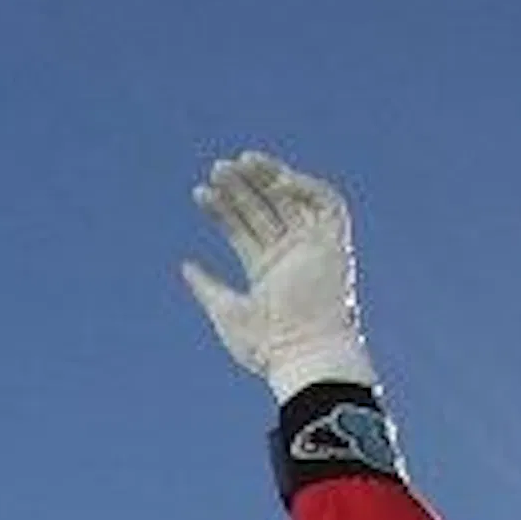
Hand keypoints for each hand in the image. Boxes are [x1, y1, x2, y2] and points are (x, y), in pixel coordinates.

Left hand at [181, 151, 375, 399]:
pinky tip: (279, 180)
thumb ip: (207, 287)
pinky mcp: (334, 245)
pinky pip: (328, 204)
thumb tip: (186, 266)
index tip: (200, 192)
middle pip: (264, 209)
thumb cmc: (265, 345)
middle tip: (218, 169)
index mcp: (265, 271)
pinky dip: (308, 187)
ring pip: (291, 200)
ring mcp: (311, 248)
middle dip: (242, 187)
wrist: (302, 357)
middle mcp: (289, 255)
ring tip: (241, 162)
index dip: (222, 208)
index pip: (241, 229)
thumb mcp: (226, 310)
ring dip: (269, 178)